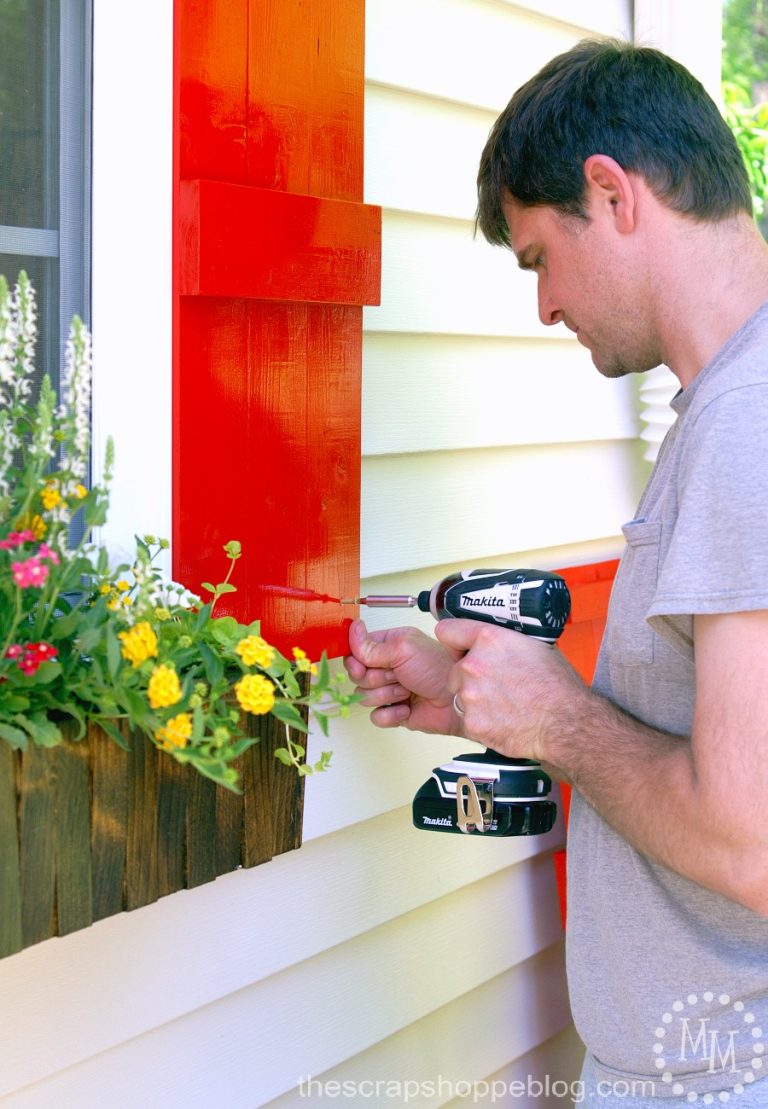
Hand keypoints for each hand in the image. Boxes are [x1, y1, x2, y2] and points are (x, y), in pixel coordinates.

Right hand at [344, 619, 463, 733]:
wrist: (458, 700)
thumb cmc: (439, 668)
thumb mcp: (403, 649)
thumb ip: (371, 646)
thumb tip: (352, 630)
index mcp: (389, 644)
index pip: (356, 649)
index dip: (356, 659)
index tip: (363, 663)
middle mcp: (387, 666)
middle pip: (357, 675)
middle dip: (376, 678)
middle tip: (397, 675)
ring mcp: (389, 689)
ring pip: (363, 696)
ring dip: (386, 694)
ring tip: (407, 690)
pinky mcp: (394, 712)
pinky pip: (376, 716)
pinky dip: (391, 714)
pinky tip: (407, 708)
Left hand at [434, 619, 586, 764]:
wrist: (566, 724)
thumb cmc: (558, 687)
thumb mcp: (537, 646)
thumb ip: (510, 642)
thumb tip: (503, 642)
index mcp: (489, 640)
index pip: (448, 631)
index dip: (455, 641)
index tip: (458, 647)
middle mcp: (474, 665)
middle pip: (455, 669)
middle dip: (470, 677)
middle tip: (496, 686)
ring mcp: (469, 695)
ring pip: (461, 696)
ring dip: (475, 700)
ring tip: (503, 705)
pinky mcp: (471, 722)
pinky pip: (469, 720)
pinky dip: (482, 722)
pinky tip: (504, 721)